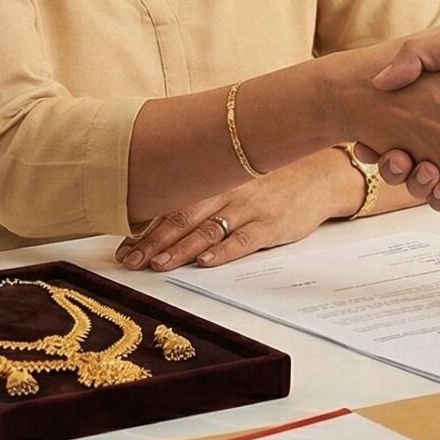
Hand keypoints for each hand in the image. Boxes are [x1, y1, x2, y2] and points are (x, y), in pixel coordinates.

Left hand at [118, 148, 361, 270]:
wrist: (317, 175)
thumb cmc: (265, 181)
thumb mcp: (231, 179)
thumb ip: (201, 196)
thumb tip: (158, 221)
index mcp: (210, 180)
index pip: (169, 205)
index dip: (144, 228)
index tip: (123, 247)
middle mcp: (225, 192)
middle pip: (181, 218)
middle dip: (152, 242)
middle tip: (130, 261)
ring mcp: (248, 209)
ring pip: (206, 231)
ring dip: (179, 250)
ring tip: (157, 264)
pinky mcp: (270, 225)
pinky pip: (242, 240)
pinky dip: (222, 252)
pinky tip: (204, 263)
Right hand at [321, 46, 439, 207]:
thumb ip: (420, 53)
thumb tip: (382, 80)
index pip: (403, 130)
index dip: (382, 142)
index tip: (368, 143)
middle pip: (412, 161)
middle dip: (396, 166)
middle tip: (393, 157)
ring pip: (431, 184)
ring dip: (416, 183)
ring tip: (415, 167)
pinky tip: (436, 184)